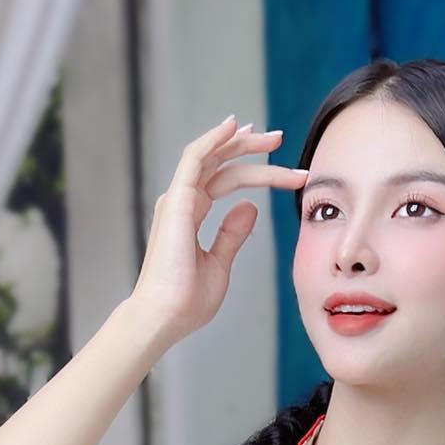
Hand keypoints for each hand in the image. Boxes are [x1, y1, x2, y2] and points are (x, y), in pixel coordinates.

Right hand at [131, 113, 308, 343]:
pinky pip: (195, 159)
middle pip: (221, 164)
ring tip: (272, 138)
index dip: (252, 169)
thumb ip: (232, 234)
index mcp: (191, 214)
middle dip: (252, 150)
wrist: (163, 317)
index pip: (224, 179)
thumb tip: (250, 207)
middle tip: (280, 140)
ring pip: (213, 157)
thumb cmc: (186, 301)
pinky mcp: (177, 201)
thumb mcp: (219, 265)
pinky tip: (234, 127)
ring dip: (241, 143)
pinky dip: (214, 140)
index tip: (282, 166)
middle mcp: (183, 201)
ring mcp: (178, 199)